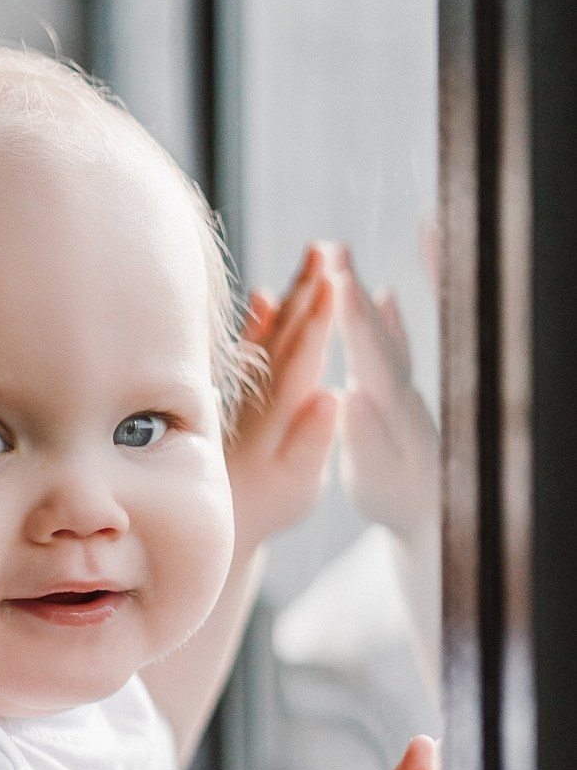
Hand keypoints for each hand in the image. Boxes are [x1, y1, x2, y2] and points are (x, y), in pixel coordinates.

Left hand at [228, 243, 341, 551]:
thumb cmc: (267, 507)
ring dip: (292, 294)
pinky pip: (250, 351)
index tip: (334, 282)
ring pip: (273, 334)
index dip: (319, 321)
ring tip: (312, 255)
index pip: (303, 358)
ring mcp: (249, 394)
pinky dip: (257, 323)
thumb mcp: (296, 484)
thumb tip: (334, 396)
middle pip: (288, 335)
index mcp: (281, 414)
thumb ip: (312, 441)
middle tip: (327, 248)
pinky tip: (263, 296)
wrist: (220, 521)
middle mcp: (262, 396)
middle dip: (308, 291)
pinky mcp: (240, 398)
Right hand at [331, 244, 440, 545]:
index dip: (355, 318)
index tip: (340, 280)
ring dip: (367, 295)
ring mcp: (404, 392)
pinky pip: (396, 346)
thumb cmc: (399, 503)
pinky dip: (391, 317)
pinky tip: (386, 295)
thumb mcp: (377, 481)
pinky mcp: (402, 398)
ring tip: (345, 257)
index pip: (373, 355)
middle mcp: (403, 392)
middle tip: (334, 250)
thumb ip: (368, 440)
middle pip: (378, 332)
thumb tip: (352, 397)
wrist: (435, 518)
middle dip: (354, 291)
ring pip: (386, 333)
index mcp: (394, 409)